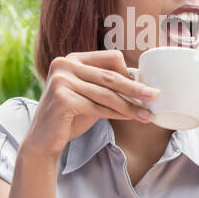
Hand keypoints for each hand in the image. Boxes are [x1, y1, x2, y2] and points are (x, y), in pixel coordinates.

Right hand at [21, 50, 158, 158]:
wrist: (43, 140)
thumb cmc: (69, 117)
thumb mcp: (89, 95)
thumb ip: (106, 86)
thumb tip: (140, 84)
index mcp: (72, 59)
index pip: (110, 57)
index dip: (129, 72)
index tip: (144, 86)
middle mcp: (65, 64)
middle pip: (110, 76)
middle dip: (136, 88)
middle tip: (155, 96)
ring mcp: (62, 80)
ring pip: (107, 94)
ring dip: (130, 106)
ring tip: (147, 114)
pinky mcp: (62, 99)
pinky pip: (98, 108)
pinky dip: (117, 114)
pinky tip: (131, 119)